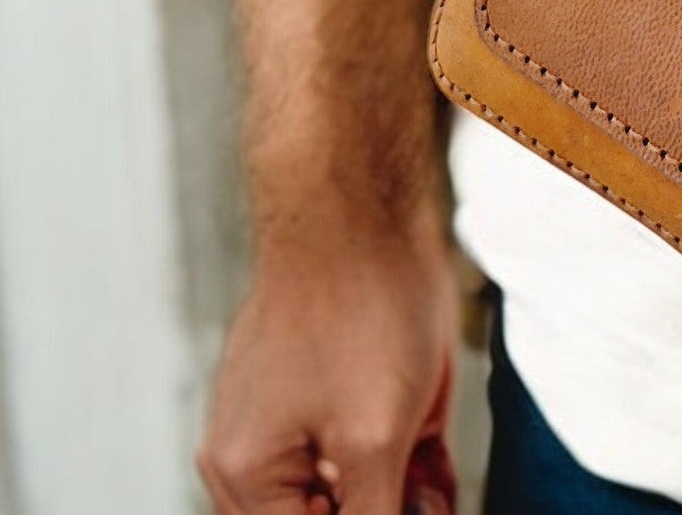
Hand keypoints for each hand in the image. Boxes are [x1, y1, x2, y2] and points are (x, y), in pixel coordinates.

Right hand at [199, 218, 459, 513]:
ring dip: (403, 479)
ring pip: (352, 478)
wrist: (365, 199)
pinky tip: (435, 445)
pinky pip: (361, 434)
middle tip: (430, 490)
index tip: (412, 502)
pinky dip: (405, 445)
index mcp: (246, 474)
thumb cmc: (359, 304)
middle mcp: (253, 448)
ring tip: (431, 456)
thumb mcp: (376, 438)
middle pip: (324, 513)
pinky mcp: (322, 376)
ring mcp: (285, 408)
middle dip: (389, 500)